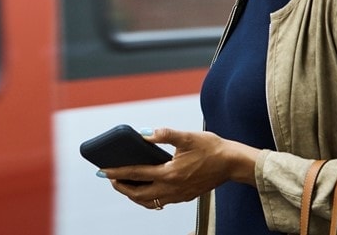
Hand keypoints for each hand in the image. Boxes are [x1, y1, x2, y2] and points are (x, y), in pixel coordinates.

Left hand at [99, 127, 259, 210]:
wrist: (233, 163)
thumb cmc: (212, 148)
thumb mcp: (187, 136)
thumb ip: (164, 134)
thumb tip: (144, 133)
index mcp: (170, 173)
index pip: (136, 174)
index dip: (117, 172)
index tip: (103, 170)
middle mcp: (172, 188)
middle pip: (138, 194)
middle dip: (121, 187)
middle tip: (111, 178)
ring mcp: (179, 195)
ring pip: (149, 201)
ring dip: (134, 194)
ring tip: (125, 184)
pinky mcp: (185, 196)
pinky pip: (160, 202)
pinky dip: (148, 197)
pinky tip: (147, 188)